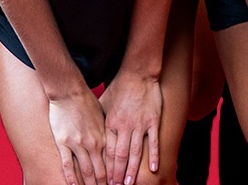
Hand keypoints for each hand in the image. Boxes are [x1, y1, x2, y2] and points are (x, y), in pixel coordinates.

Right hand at [48, 87, 108, 184]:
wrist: (70, 91)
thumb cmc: (87, 102)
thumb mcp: (103, 116)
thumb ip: (107, 131)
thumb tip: (116, 140)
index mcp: (105, 136)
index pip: (112, 162)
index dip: (115, 175)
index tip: (117, 184)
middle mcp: (93, 142)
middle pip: (100, 170)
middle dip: (105, 183)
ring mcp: (78, 144)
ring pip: (86, 170)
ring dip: (90, 184)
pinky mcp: (63, 143)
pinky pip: (68, 164)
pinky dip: (71, 177)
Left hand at [99, 70, 160, 184]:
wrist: (137, 72)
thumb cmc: (119, 88)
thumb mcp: (103, 105)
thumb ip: (101, 122)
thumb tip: (94, 137)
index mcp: (110, 125)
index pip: (106, 152)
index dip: (105, 168)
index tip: (103, 180)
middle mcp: (124, 127)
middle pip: (119, 156)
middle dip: (116, 174)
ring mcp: (139, 124)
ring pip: (135, 152)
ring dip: (131, 170)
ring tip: (128, 184)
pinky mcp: (153, 120)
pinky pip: (153, 141)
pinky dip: (153, 156)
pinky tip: (152, 168)